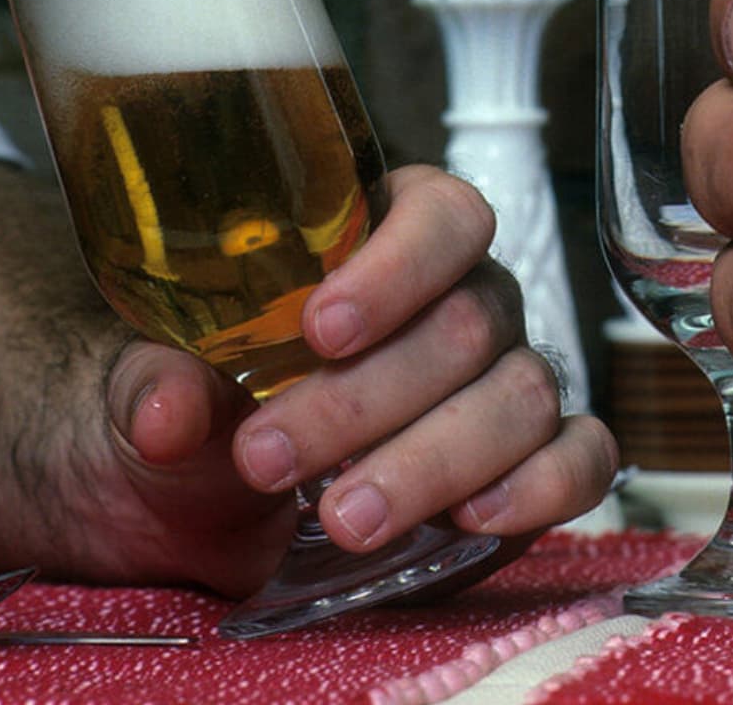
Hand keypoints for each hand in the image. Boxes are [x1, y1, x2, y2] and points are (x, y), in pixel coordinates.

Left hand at [96, 163, 618, 594]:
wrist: (213, 493)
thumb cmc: (201, 398)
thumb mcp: (149, 382)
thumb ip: (157, 382)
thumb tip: (169, 411)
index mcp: (387, 234)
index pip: (442, 215)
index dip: (397, 267)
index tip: (320, 329)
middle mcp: (465, 296)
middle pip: (470, 321)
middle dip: (367, 399)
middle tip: (266, 458)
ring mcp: (507, 376)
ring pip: (522, 396)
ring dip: (431, 462)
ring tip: (340, 518)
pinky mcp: (532, 459)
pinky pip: (583, 458)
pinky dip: (541, 488)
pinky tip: (473, 518)